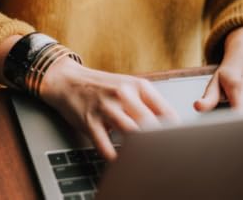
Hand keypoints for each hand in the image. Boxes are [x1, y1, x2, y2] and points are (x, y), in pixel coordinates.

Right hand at [40, 58, 177, 160]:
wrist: (67, 80)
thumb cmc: (101, 87)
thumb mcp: (128, 86)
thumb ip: (148, 103)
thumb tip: (170, 126)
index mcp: (138, 86)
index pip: (166, 112)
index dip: (174, 131)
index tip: (176, 143)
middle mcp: (123, 95)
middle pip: (150, 124)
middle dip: (158, 142)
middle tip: (162, 155)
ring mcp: (105, 108)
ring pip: (131, 133)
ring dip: (138, 149)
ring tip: (143, 159)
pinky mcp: (89, 121)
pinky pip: (105, 146)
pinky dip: (114, 157)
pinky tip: (119, 161)